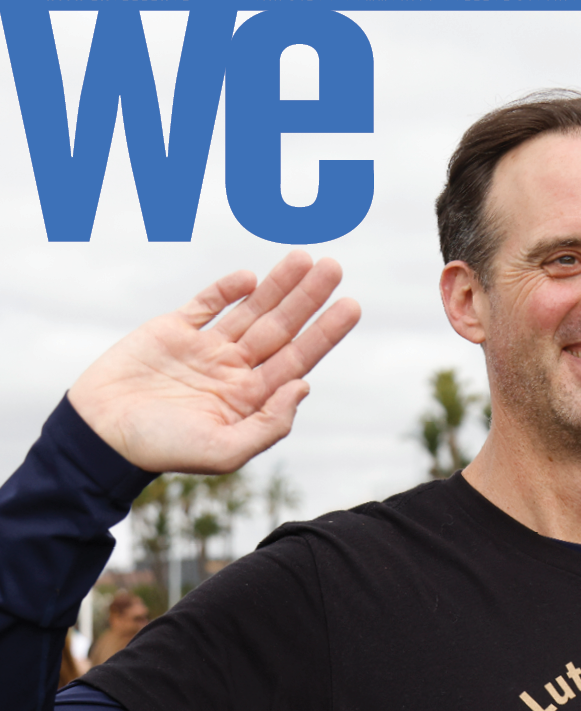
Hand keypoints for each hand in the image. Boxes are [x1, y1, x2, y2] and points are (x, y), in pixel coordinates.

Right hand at [68, 251, 359, 473]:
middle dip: (308, 299)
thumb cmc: (162, 450)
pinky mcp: (173, 330)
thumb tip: (303, 386)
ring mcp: (204, 348)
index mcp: (249, 400)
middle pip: (281, 329)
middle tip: (335, 268)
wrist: (101, 434)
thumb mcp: (224, 452)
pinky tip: (252, 276)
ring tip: (306, 258)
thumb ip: (268, 424)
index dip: (324, 333)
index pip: (297, 360)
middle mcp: (233, 371)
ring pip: (251, 311)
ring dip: (278, 286)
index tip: (350, 306)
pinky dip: (227, 289)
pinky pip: (206, 304)